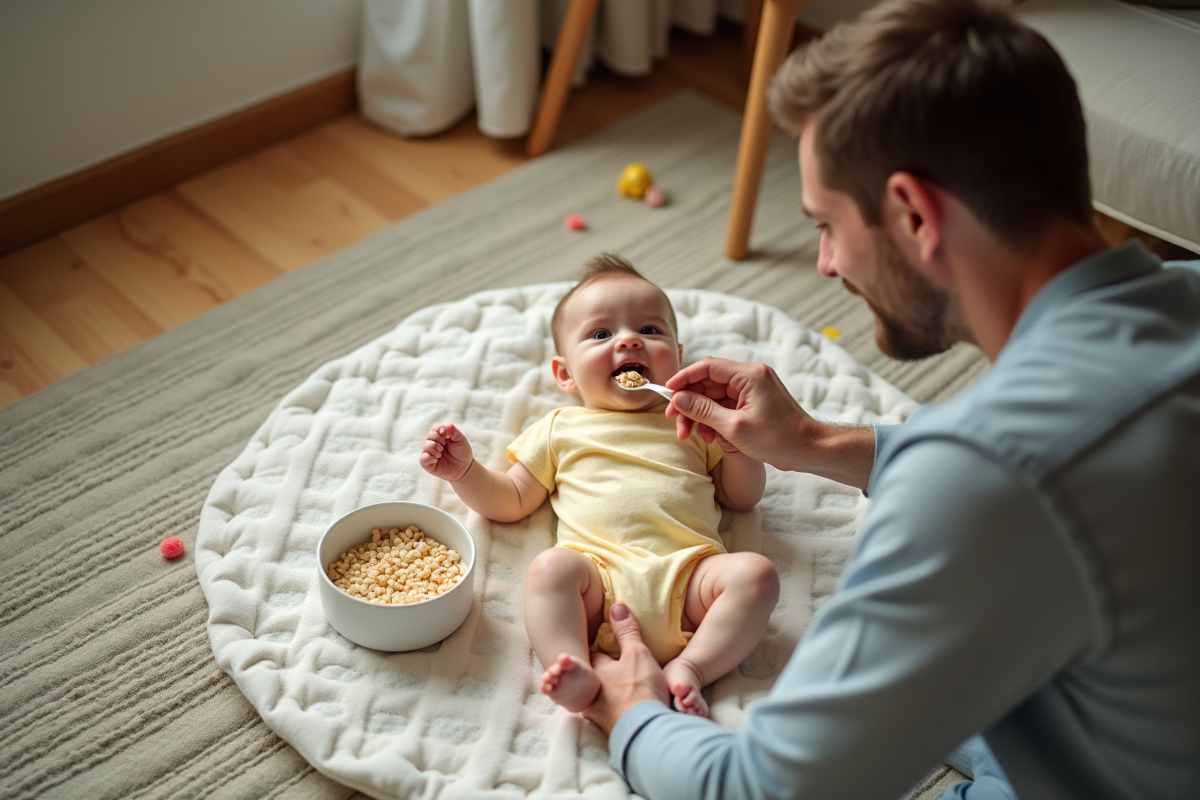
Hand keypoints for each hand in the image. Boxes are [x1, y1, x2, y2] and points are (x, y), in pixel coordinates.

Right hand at [419, 422, 473, 481]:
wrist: (465, 468)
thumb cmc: (462, 453)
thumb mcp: (461, 439)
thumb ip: (452, 430)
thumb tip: (442, 427)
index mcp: (440, 436)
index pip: (434, 427)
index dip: (439, 429)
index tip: (447, 435)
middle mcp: (432, 443)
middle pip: (429, 435)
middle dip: (439, 439)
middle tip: (445, 446)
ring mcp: (429, 453)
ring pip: (426, 446)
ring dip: (435, 448)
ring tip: (441, 453)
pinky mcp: (427, 464)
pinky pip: (423, 459)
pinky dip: (430, 457)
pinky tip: (437, 459)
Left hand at [581, 604, 670, 735]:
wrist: (646, 732)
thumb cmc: (639, 689)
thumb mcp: (637, 653)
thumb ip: (627, 630)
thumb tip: (617, 605)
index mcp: (594, 671)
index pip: (594, 654)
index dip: (605, 650)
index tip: (613, 648)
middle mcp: (590, 693)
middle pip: (595, 678)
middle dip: (605, 675)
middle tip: (621, 672)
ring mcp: (596, 714)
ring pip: (599, 697)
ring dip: (608, 694)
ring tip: (623, 691)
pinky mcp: (608, 729)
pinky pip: (608, 714)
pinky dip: (615, 710)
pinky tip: (626, 709)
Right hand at [664, 358, 814, 469]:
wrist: (809, 450)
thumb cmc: (779, 438)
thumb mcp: (734, 427)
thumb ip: (703, 410)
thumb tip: (679, 399)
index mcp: (748, 375)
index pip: (707, 367)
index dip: (683, 378)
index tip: (667, 392)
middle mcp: (750, 377)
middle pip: (708, 383)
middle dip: (689, 403)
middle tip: (674, 422)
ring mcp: (752, 390)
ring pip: (714, 396)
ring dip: (699, 414)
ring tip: (690, 435)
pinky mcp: (753, 403)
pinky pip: (725, 406)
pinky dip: (713, 419)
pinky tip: (708, 436)